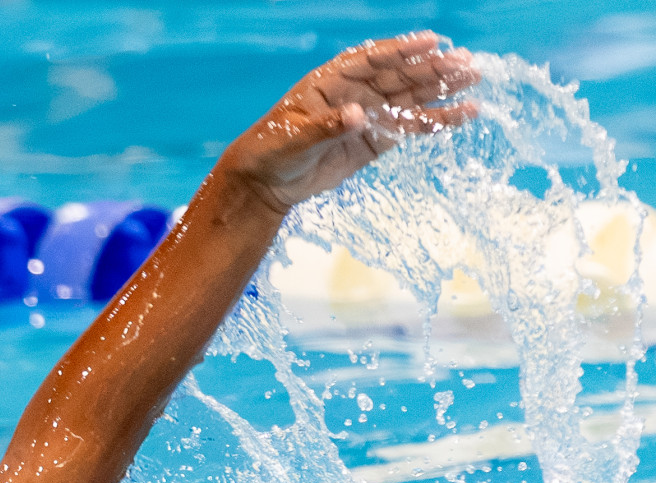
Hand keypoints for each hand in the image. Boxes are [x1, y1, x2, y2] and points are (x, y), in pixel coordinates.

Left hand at [220, 32, 479, 215]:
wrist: (266, 183)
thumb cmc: (270, 151)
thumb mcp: (294, 139)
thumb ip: (326, 127)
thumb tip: (357, 116)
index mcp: (331, 82)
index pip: (371, 59)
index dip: (402, 50)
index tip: (432, 41)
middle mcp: (353, 93)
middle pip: (398, 77)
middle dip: (432, 69)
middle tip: (466, 63)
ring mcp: (367, 116)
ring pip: (409, 98)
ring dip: (440, 89)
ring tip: (473, 78)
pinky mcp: (374, 141)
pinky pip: (409, 127)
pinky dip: (436, 121)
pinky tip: (463, 113)